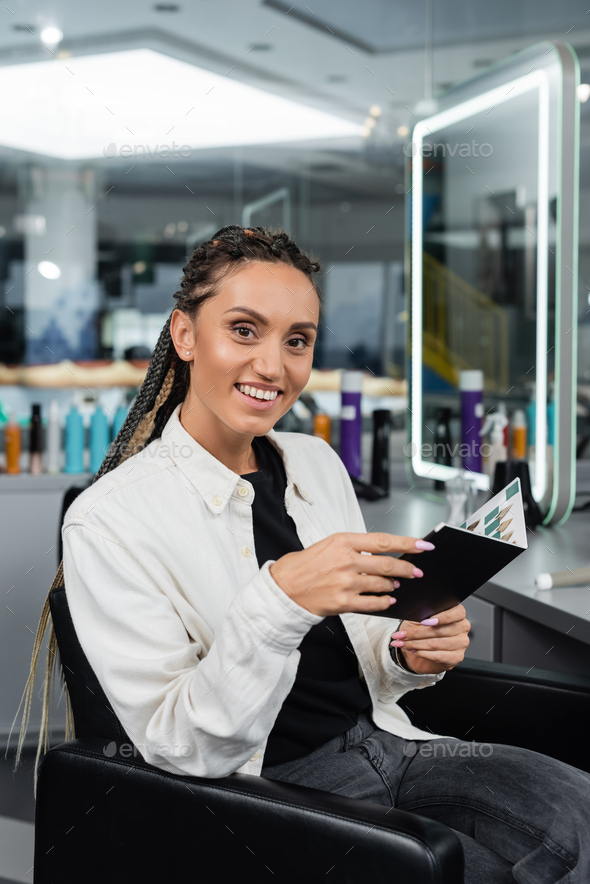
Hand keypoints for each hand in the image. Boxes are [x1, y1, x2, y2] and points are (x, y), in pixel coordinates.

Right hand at [269, 532, 433, 617]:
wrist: (284, 587)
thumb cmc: (306, 564)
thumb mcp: (329, 545)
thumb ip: (355, 548)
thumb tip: (383, 553)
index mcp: (343, 541)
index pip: (384, 541)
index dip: (408, 543)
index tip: (425, 545)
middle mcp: (346, 561)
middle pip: (388, 564)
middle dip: (407, 568)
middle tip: (416, 572)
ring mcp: (345, 583)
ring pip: (382, 585)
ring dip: (393, 585)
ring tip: (396, 585)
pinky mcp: (342, 602)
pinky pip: (372, 604)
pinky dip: (384, 602)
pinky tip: (388, 600)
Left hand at [390, 604, 470, 674]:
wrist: (421, 650)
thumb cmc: (421, 630)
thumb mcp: (419, 618)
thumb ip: (422, 614)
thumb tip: (417, 615)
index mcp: (457, 613)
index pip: (457, 612)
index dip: (442, 617)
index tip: (425, 621)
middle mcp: (462, 627)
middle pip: (441, 630)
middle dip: (417, 633)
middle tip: (401, 635)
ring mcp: (461, 643)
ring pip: (437, 643)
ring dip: (416, 644)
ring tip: (403, 643)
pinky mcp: (457, 657)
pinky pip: (439, 656)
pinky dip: (423, 653)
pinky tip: (414, 650)